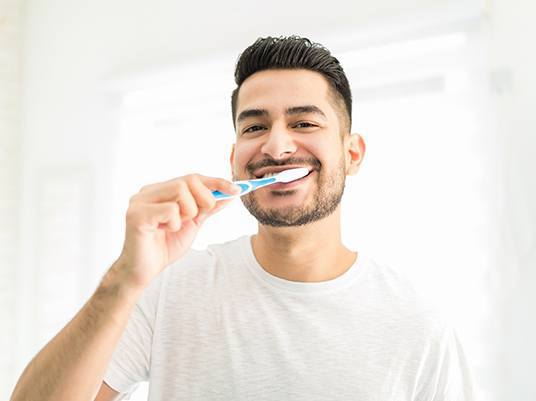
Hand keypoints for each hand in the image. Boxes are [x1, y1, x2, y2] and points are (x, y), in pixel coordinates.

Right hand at [114, 174, 239, 290]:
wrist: (144, 271)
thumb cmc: (164, 247)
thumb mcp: (193, 224)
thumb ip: (208, 208)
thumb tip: (230, 194)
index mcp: (160, 190)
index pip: (193, 177)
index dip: (216, 182)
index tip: (237, 190)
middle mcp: (149, 191)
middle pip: (189, 180)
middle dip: (204, 199)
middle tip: (197, 218)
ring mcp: (140, 201)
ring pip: (181, 190)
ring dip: (188, 212)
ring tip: (176, 226)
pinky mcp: (137, 214)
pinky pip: (170, 210)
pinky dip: (175, 224)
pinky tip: (164, 232)